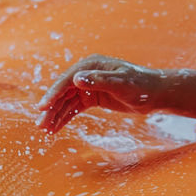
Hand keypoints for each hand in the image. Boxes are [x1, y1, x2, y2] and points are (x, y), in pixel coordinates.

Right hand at [37, 54, 163, 132]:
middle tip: (40, 124)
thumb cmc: (141, 85)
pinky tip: (55, 128)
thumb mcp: (121, 83)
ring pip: (67, 101)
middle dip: (51, 107)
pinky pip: (74, 107)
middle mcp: (88, 73)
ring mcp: (89, 86)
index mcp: (92, 65)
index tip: (42, 107)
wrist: (155, 94)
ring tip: (45, 130)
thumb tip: (77, 78)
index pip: (67, 80)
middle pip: (63, 91)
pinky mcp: (93, 97)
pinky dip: (65, 117)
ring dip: (55, 114)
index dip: (53, 93)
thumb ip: (100, 80)